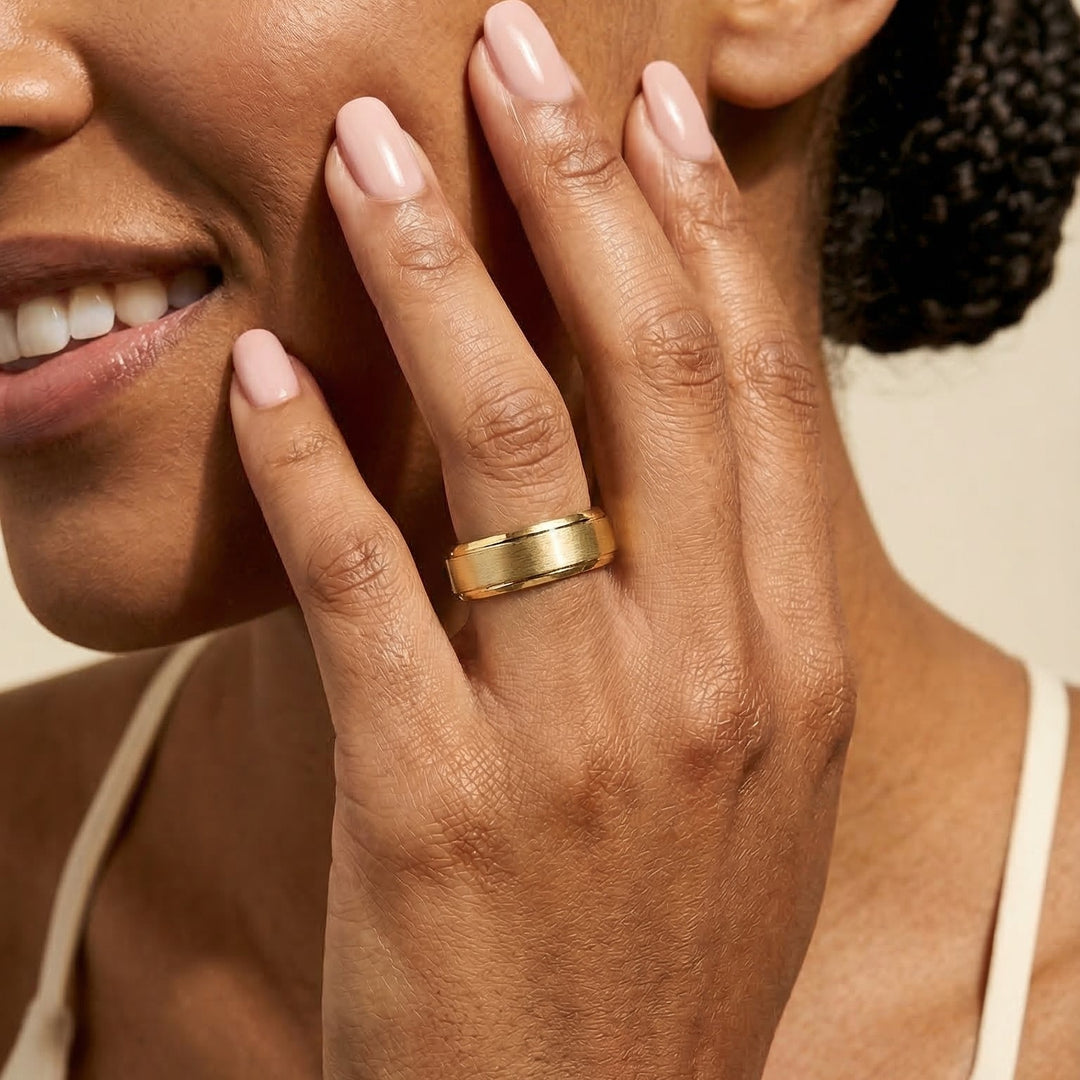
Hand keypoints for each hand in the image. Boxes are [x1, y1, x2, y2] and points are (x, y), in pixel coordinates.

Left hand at [228, 3, 854, 1076]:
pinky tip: (269, 362)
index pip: (753, 388)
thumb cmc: (659, 945)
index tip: (643, 114)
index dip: (696, 229)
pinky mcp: (438, 803)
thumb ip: (714, 609)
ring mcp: (578, 739)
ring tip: (373, 148)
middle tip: (515, 53)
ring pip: (509, 448)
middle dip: (575, 189)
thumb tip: (650, 450)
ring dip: (434, 272)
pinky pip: (368, 586)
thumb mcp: (742, 773)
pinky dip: (312, 460)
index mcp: (789, 658)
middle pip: (647, 372)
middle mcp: (706, 674)